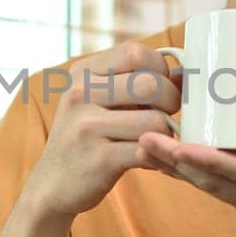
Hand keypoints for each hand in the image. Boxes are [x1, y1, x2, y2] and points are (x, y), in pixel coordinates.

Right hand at [26, 41, 181, 218]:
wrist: (52, 183)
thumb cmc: (86, 137)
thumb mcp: (97, 99)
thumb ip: (134, 81)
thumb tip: (183, 74)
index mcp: (82, 73)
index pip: (135, 53)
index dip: (159, 69)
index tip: (160, 87)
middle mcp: (80, 93)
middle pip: (151, 84)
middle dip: (171, 101)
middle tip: (165, 116)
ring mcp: (87, 126)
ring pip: (156, 120)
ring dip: (165, 133)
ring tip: (153, 139)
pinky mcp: (99, 159)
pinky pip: (148, 149)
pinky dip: (157, 155)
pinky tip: (147, 157)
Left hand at [137, 96, 235, 236]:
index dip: (208, 160)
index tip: (180, 145)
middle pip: (212, 181)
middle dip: (176, 161)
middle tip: (144, 139)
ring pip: (206, 187)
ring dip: (174, 168)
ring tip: (144, 146)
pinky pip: (213, 190)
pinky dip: (189, 175)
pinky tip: (167, 159)